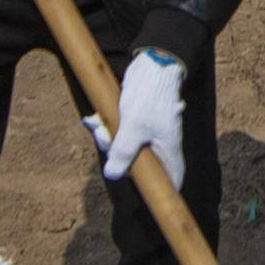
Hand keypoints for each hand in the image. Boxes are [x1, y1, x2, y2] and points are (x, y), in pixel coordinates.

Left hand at [87, 48, 187, 189]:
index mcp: (168, 150)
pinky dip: (106, 127)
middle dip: (116, 156)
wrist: (152, 64)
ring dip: (106, 137)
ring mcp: (147, 134)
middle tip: (104, 138)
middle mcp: (159, 145)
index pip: (171, 181)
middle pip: (138, 166)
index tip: (146, 201)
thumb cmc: (150, 96)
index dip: (161, 193)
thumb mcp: (134, 127)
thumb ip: (123, 152)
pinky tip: (94, 118)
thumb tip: (112, 175)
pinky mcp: (135, 122)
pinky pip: (119, 133)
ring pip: (124, 147)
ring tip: (97, 122)